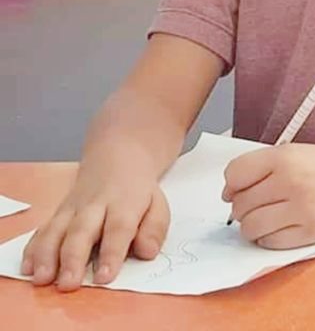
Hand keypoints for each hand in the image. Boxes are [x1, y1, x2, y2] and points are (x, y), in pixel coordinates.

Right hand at [21, 170, 168, 291]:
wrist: (119, 157)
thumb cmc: (138, 190)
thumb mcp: (158, 204)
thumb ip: (155, 228)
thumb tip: (148, 251)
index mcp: (125, 202)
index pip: (119, 228)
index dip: (112, 253)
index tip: (104, 278)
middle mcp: (96, 204)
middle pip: (83, 230)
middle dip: (73, 258)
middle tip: (68, 284)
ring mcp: (74, 206)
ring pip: (58, 228)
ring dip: (48, 254)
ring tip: (43, 278)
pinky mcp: (59, 210)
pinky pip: (44, 227)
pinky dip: (34, 247)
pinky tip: (29, 267)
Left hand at [223, 144, 314, 248]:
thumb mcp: (289, 153)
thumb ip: (257, 168)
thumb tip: (227, 194)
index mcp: (284, 158)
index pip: (235, 174)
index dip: (231, 184)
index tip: (237, 188)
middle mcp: (292, 182)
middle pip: (240, 204)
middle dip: (241, 207)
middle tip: (258, 203)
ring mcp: (302, 209)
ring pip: (250, 227)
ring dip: (251, 225)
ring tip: (265, 216)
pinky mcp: (310, 233)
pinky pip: (269, 243)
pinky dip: (267, 238)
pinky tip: (279, 226)